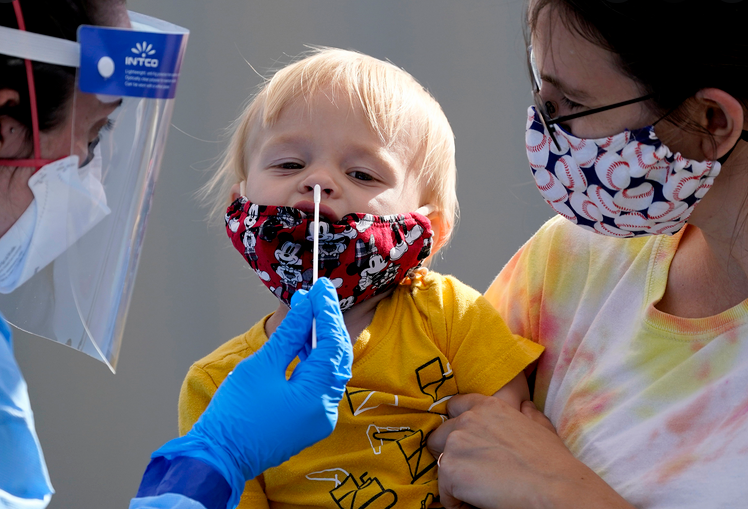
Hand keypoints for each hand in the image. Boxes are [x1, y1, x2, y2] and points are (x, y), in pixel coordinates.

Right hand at [152, 278, 351, 504]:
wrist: (218, 457)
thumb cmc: (234, 413)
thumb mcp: (261, 366)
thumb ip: (289, 334)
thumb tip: (306, 306)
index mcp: (316, 398)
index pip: (332, 345)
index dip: (327, 312)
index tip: (321, 287)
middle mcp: (326, 410)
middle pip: (337, 356)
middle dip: (328, 323)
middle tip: (319, 293)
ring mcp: (319, 418)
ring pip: (329, 369)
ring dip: (319, 340)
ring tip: (306, 309)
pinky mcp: (309, 420)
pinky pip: (318, 383)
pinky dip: (312, 360)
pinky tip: (302, 338)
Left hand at [427, 395, 633, 508]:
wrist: (555, 489)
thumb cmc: (553, 463)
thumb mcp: (541, 427)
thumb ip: (527, 414)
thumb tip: (525, 406)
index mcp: (488, 406)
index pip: (454, 406)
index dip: (456, 427)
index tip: (465, 445)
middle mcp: (468, 419)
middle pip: (438, 435)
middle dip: (450, 455)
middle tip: (473, 474)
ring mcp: (456, 442)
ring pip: (439, 462)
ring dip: (454, 479)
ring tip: (479, 491)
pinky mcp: (450, 469)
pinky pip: (443, 492)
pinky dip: (457, 502)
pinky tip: (480, 502)